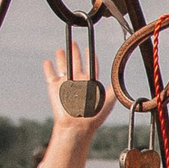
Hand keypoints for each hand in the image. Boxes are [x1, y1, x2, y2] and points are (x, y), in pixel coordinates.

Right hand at [38, 51, 108, 167]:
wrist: (77, 125)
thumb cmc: (93, 116)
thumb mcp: (107, 100)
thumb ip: (113, 89)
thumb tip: (121, 79)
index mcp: (91, 83)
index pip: (91, 66)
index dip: (90, 57)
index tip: (89, 48)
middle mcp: (78, 81)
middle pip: (77, 62)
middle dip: (76, 52)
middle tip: (74, 42)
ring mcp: (66, 84)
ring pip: (63, 66)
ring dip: (62, 58)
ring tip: (61, 50)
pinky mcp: (54, 88)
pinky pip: (51, 75)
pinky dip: (48, 68)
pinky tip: (48, 62)